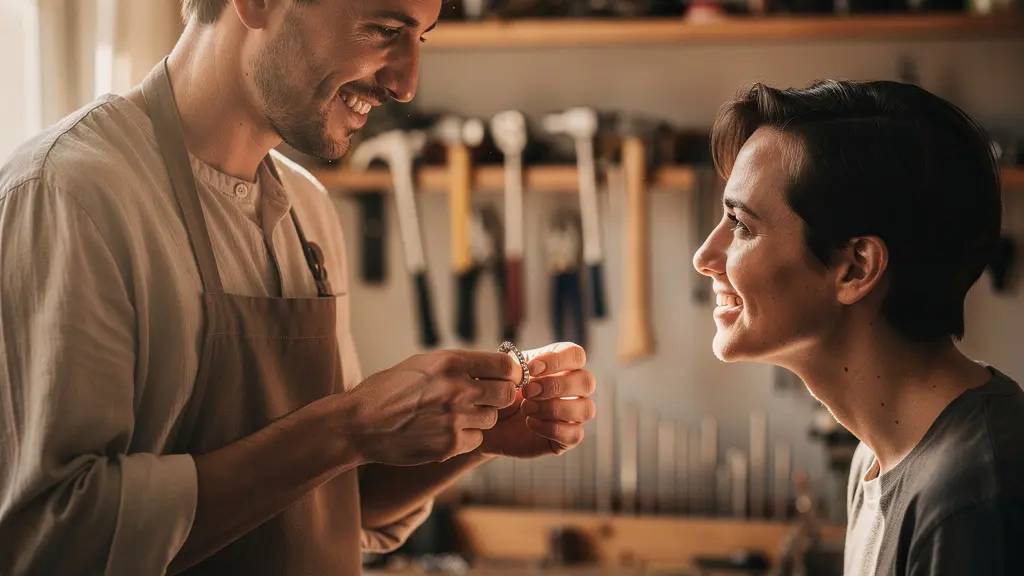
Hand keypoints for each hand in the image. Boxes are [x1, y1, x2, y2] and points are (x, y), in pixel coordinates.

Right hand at [339, 350, 519, 465]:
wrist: (360, 423)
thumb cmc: (389, 390)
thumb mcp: (423, 364)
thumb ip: (458, 365)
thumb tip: (492, 368)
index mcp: (451, 362)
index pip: (505, 366)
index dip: (511, 373)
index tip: (506, 378)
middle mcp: (457, 388)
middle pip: (506, 394)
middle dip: (499, 397)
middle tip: (485, 399)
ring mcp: (455, 418)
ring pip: (491, 419)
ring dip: (479, 418)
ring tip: (453, 415)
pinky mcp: (449, 444)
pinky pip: (476, 440)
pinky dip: (465, 438)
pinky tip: (443, 431)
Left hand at [478, 342, 595, 458]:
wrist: (489, 421)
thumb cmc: (501, 392)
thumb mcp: (506, 374)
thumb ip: (519, 366)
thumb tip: (529, 370)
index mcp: (562, 365)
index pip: (576, 355)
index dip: (557, 360)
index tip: (531, 369)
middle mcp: (574, 389)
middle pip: (587, 381)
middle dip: (555, 386)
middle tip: (528, 391)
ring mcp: (574, 414)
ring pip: (586, 409)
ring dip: (554, 408)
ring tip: (526, 408)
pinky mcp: (568, 437)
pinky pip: (575, 434)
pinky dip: (551, 428)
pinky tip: (530, 423)